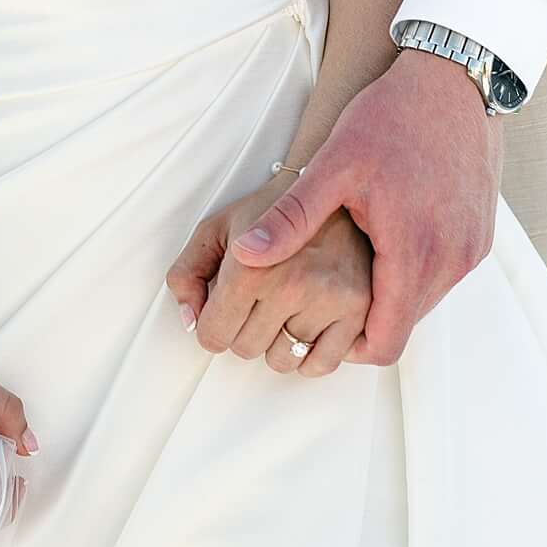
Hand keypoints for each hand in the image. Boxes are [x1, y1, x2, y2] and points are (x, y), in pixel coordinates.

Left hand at [179, 174, 373, 375]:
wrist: (331, 182)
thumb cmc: (271, 208)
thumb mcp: (216, 228)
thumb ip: (188, 273)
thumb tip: (191, 319)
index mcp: (252, 267)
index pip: (213, 335)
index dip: (212, 327)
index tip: (222, 312)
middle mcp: (292, 286)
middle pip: (245, 350)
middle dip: (243, 331)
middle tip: (255, 303)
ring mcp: (329, 299)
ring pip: (283, 362)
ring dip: (276, 344)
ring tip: (282, 310)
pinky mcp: (359, 308)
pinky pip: (324, 364)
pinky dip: (310, 356)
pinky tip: (306, 328)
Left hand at [188, 45, 502, 376]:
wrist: (455, 79)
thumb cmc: (394, 117)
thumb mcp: (334, 164)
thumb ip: (292, 216)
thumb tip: (245, 256)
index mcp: (413, 253)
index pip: (384, 344)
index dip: (347, 347)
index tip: (318, 322)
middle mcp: (451, 262)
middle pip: (403, 326)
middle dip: (366, 320)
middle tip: (329, 288)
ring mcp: (471, 250)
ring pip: (424, 302)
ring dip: (392, 294)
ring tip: (357, 257)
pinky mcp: (482, 236)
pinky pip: (445, 275)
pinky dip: (417, 270)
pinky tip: (389, 234)